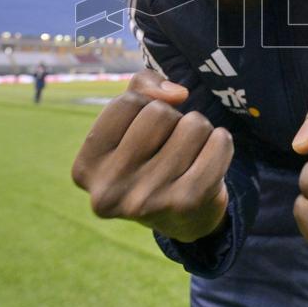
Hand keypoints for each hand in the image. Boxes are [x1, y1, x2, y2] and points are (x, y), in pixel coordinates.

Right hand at [71, 69, 233, 242]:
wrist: (184, 220)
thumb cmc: (151, 157)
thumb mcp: (131, 119)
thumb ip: (142, 86)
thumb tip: (177, 94)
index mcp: (86, 167)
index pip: (128, 102)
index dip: (146, 106)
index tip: (145, 133)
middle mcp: (109, 190)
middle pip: (159, 112)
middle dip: (173, 118)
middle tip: (170, 145)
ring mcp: (147, 201)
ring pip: (192, 124)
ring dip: (198, 130)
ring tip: (189, 154)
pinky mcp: (187, 204)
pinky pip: (219, 143)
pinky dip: (221, 142)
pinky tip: (211, 159)